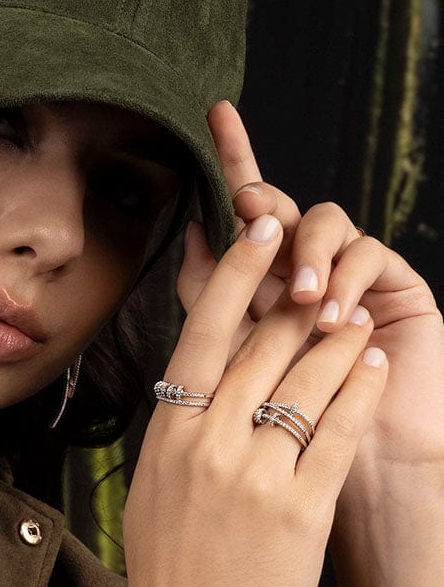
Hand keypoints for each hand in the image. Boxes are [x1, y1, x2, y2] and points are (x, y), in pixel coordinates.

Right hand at [122, 205, 386, 586]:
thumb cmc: (168, 577)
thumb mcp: (155, 492)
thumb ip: (180, 435)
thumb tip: (203, 385)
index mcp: (166, 437)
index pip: (201, 335)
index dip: (235, 274)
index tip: (260, 228)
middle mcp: (205, 445)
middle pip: (262, 344)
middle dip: (299, 295)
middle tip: (325, 266)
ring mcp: (251, 476)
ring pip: (308, 378)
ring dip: (340, 338)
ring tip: (358, 317)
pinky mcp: (298, 510)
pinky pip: (337, 429)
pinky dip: (361, 389)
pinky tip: (376, 366)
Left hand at [179, 99, 442, 487]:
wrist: (348, 475)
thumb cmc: (282, 427)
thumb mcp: (235, 359)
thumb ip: (211, 297)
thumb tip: (189, 233)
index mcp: (264, 279)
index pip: (249, 212)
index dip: (236, 157)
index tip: (215, 111)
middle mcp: (307, 268)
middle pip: (286, 207)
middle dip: (265, 204)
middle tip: (247, 208)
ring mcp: (354, 276)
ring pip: (328, 223)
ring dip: (308, 254)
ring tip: (299, 302)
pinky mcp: (397, 291)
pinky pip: (372, 255)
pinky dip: (348, 279)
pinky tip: (333, 316)